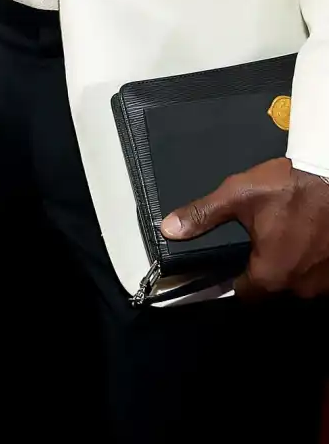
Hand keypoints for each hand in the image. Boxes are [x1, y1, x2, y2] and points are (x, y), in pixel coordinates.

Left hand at [161, 157, 328, 298]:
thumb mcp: (239, 195)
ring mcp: (325, 283)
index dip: (234, 279)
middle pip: (272, 288)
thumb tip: (169, 229)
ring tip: (286, 233)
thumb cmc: (291, 186)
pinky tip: (306, 236)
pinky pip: (318, 274)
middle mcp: (301, 288)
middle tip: (262, 236)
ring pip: (298, 281)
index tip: (232, 263)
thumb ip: (204, 215)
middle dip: (265, 267)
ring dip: (291, 263)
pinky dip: (311, 260)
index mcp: (271, 275)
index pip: (244, 295)